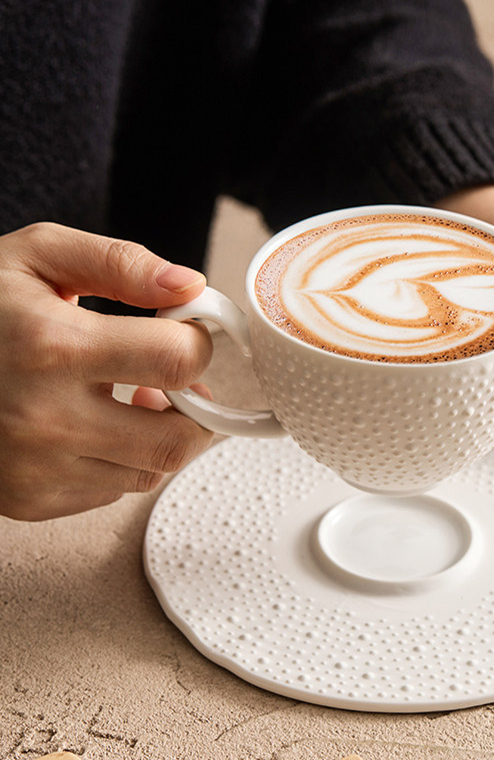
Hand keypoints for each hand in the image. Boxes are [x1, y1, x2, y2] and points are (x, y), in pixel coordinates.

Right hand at [0, 223, 214, 519]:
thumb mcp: (35, 257)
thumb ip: (119, 264)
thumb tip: (187, 285)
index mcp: (53, 346)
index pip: (177, 361)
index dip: (196, 342)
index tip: (183, 332)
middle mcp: (46, 418)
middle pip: (178, 439)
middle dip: (194, 407)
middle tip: (175, 379)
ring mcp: (37, 469)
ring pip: (150, 471)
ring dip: (156, 435)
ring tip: (125, 394)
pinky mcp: (31, 501)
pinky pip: (112, 491)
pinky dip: (118, 460)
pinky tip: (89, 423)